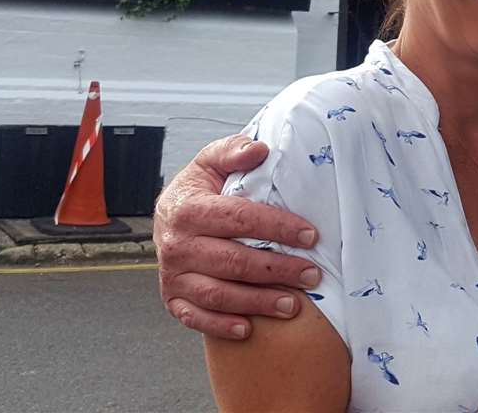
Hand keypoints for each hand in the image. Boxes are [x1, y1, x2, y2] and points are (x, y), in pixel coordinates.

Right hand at [154, 135, 322, 339]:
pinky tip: (248, 328)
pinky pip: (195, 317)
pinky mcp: (172, 299)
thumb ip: (233, 151)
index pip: (239, 218)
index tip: (310, 235)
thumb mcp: (210, 163)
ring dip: (258, 302)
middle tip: (311, 274)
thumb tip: (260, 148)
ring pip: (218, 294)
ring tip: (293, 305)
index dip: (277, 227)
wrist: (166, 217)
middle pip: (232, 261)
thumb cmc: (198, 191)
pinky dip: (221, 326)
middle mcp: (176, 244)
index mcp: (187, 209)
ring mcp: (172, 275)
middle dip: (276, 269)